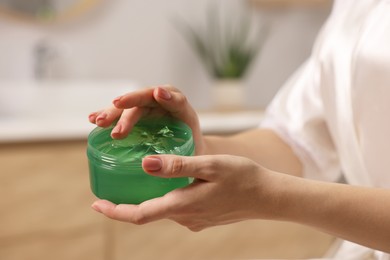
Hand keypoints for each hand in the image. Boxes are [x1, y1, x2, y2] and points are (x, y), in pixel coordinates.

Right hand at [88, 85, 204, 153]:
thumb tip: (155, 167)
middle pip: (144, 101)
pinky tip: (92, 119)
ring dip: (113, 113)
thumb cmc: (193, 153)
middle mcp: (162, 102)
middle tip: (115, 126)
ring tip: (98, 121)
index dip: (167, 97)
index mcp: (181, 107)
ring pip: (129, 107)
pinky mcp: (136, 115)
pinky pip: (120, 114)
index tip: (158, 93)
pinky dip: (107, 115)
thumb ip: (182, 159)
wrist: (189, 149)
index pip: (174, 99)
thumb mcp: (195, 155)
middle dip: (129, 111)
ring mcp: (147, 107)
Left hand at [91, 154, 283, 230]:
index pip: (140, 214)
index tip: (96, 204)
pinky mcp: (202, 217)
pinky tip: (168, 183)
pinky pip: (176, 209)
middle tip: (112, 185)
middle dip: (127, 202)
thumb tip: (145, 164)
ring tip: (138, 177)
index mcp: (183, 204)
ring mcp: (194, 220)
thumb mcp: (210, 165)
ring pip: (163, 209)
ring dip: (147, 197)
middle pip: (148, 212)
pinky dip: (165, 198)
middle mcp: (185, 217)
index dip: (116, 210)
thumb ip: (178, 166)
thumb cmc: (242, 177)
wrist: (267, 196)